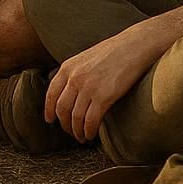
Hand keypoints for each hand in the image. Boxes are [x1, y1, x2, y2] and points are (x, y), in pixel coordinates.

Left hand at [44, 22, 168, 142]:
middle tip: (70, 132)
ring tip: (82, 137)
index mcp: (67, 67)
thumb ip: (74, 73)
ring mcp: (88, 87)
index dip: (49, 110)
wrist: (134, 46)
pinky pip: (91, 120)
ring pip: (75, 117)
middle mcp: (74, 78)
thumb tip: (69, 93)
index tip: (50, 120)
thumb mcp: (85, 58)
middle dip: (64, 124)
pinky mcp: (104, 96)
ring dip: (77, 131)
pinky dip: (89, 131)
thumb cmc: (113, 52)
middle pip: (62, 108)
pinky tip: (91, 135)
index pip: (51, 94)